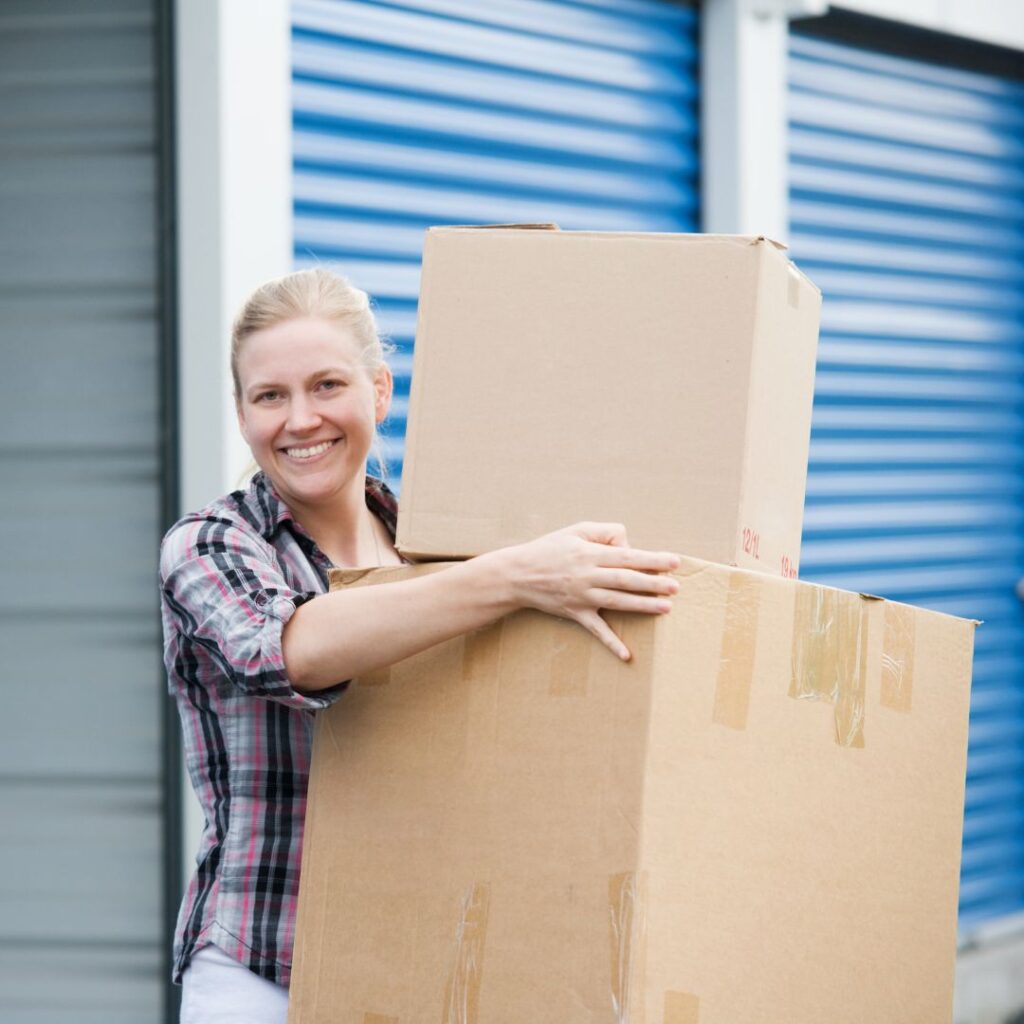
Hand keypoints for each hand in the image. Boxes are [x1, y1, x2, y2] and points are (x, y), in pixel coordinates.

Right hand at [502, 522, 680, 660]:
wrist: (518, 574)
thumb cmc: (550, 548)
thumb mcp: (576, 530)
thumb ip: (605, 533)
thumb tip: (629, 544)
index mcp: (589, 553)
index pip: (627, 556)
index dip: (652, 559)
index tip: (674, 562)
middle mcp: (587, 575)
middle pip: (625, 579)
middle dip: (652, 583)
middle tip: (676, 587)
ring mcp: (581, 597)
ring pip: (616, 602)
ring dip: (642, 606)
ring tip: (666, 607)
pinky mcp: (575, 613)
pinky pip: (596, 630)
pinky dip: (611, 643)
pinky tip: (627, 655)